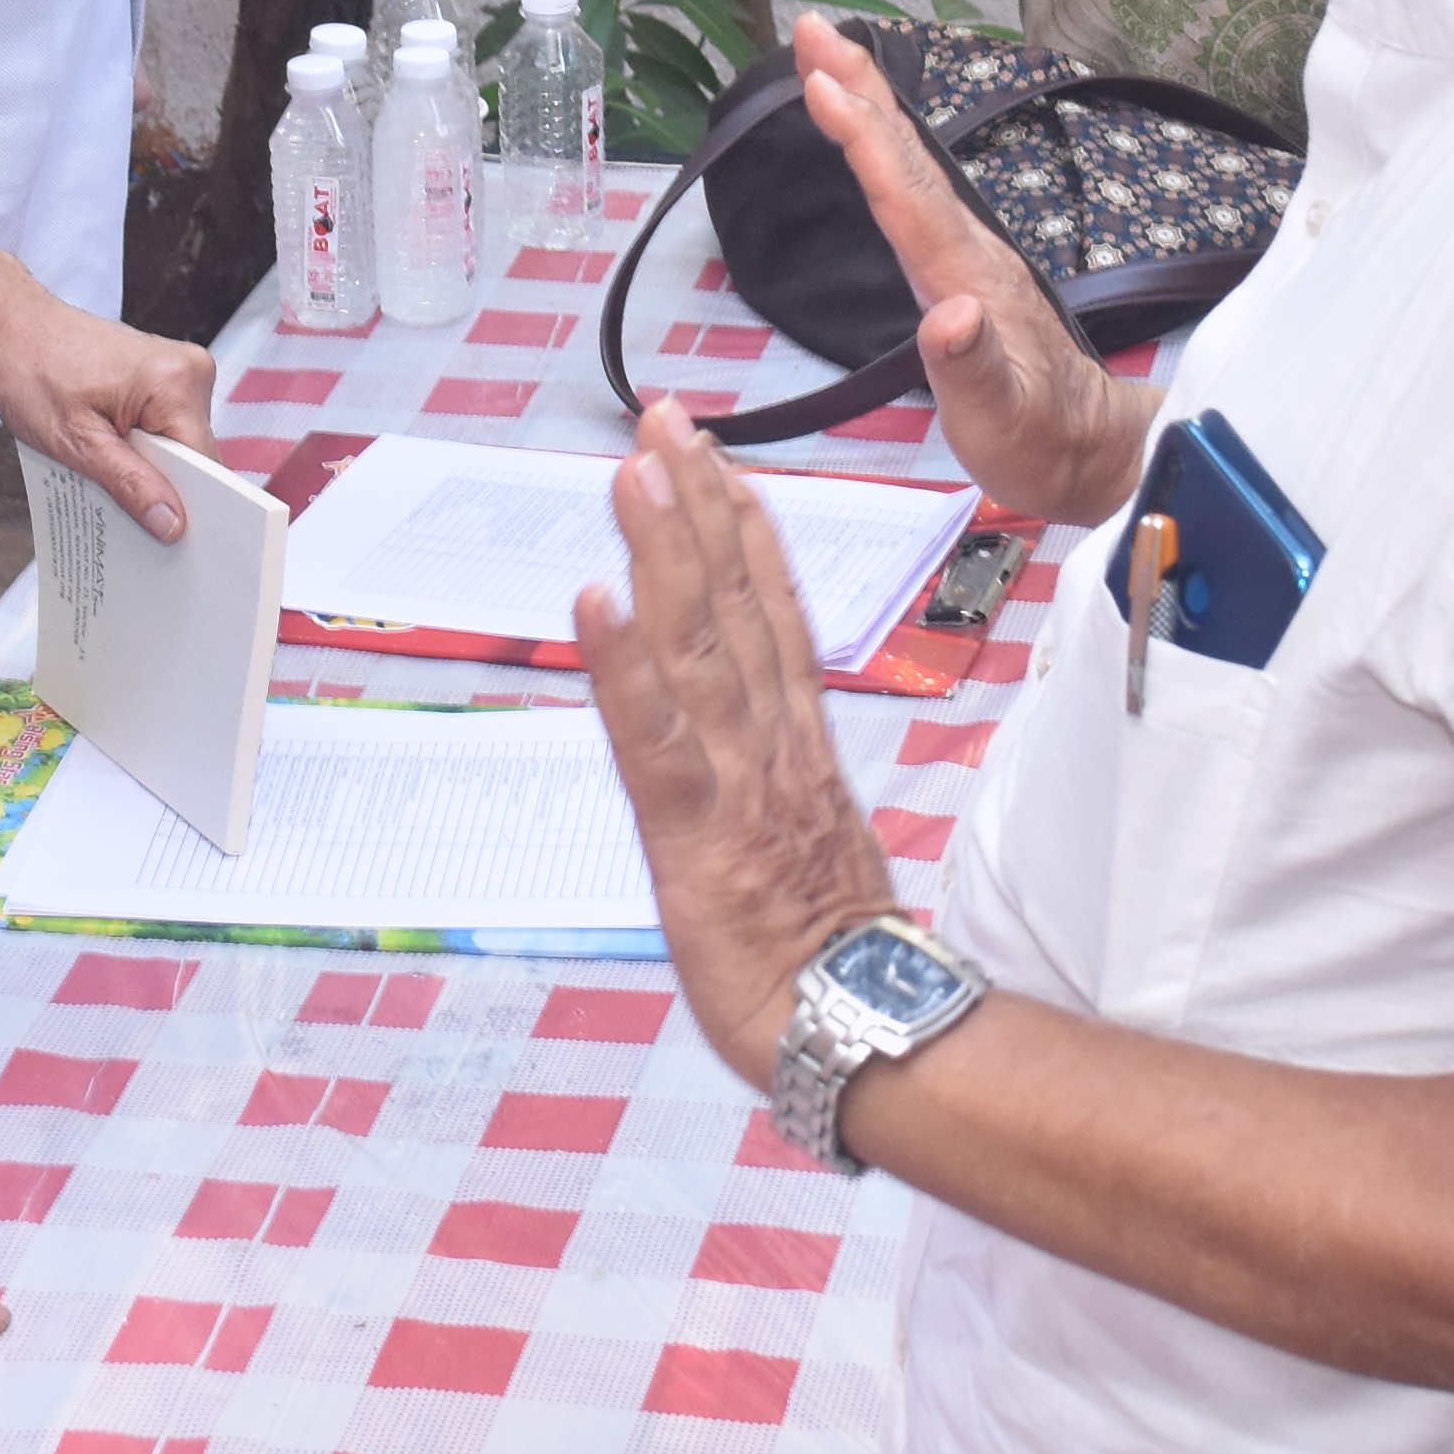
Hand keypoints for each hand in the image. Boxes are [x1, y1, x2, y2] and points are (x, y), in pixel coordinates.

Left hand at [0, 214, 214, 541]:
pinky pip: (165, 428)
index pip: (206, 464)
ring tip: (109, 481)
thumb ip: (130, 484)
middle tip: (129, 524)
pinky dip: (142, 451)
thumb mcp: (76, 442)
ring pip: (179, 445)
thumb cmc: (32, 372)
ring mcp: (179, 370)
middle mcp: (191, 370)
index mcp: (176, 382)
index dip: (191, 507)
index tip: (174, 545)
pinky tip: (111, 461)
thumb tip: (173, 525)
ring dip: (150, 471)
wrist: (11, 326)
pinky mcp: (164, 376)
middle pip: (195, 457)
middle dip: (164, 491)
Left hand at [570, 403, 911, 1087]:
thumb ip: (791, 790)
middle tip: (667, 419)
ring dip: (663, 549)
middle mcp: (771, 743)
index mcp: (798, 747)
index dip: (744, 529)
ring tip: (634, 469)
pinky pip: (653, 736)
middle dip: (699, 502)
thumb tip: (778, 766)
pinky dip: (621, 666)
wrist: (859, 1034)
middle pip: (736, 601)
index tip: (720, 458)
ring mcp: (737, 780)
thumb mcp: (814, 850)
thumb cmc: (831, 959)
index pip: (776, 614)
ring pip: (698, 644)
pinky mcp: (696, 830)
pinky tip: (593, 600)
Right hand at [789, 12, 1155, 527]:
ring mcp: (968, 253)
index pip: (906, 195)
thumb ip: (971, 369)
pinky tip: (869, 137)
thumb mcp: (1000, 420)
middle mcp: (968, 250)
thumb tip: (948, 314)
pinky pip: (914, 188)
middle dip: (861, 89)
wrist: (1091, 449)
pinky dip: (885, 148)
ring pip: (912, 163)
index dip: (864, 137)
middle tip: (813, 29)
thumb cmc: (1041, 442)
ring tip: (828, 59)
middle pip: (908, 156)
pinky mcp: (964, 265)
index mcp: (967, 278)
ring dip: (871, 106)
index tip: (821, 83)